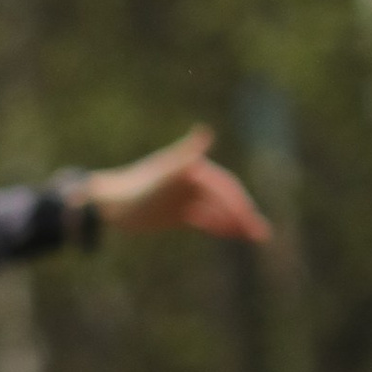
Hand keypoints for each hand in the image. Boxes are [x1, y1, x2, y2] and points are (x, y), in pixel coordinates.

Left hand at [86, 127, 270, 244]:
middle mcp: (194, 181)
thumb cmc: (135, 188)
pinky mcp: (179, 212)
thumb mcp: (162, 175)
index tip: (251, 223)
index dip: (239, 205)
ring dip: (236, 222)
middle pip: (226, 199)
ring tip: (254, 238)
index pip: (225, 188)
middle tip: (262, 235)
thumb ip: (185, 156)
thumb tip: (204, 133)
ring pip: (218, 210)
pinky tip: (230, 235)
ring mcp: (187, 196)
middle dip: (244, 215)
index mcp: (194, 170)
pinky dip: (219, 226)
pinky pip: (205, 218)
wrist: (109, 204)